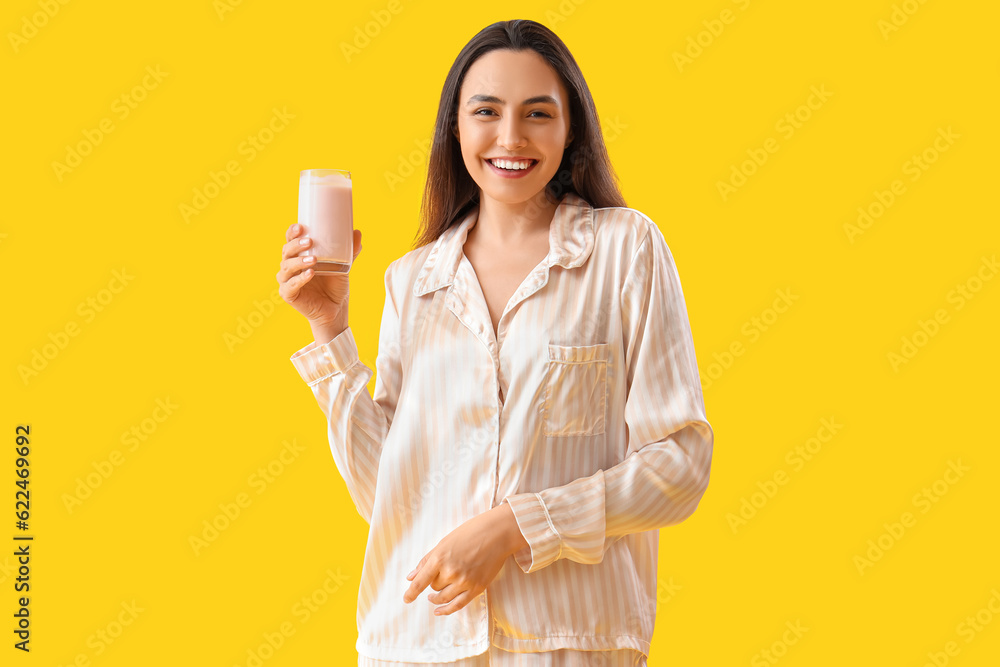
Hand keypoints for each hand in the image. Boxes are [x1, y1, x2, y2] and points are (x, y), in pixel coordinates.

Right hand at [276, 223, 362, 323]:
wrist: (336, 308)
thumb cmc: (335, 284)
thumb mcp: (343, 265)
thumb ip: (350, 251)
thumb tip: (357, 232)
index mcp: (299, 256)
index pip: (290, 240)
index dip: (291, 232)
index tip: (300, 227)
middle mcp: (290, 266)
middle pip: (286, 251)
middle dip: (296, 245)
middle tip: (309, 241)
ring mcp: (287, 281)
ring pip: (286, 267)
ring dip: (299, 261)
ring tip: (313, 259)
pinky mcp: (288, 295)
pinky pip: (290, 285)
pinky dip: (300, 279)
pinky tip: (310, 274)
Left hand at [403, 504, 524, 615]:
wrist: (498, 533)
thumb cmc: (470, 533)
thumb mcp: (444, 542)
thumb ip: (426, 561)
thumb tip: (410, 577)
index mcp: (439, 557)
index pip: (420, 582)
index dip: (411, 593)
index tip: (406, 599)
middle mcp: (451, 572)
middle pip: (433, 586)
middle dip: (434, 581)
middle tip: (441, 572)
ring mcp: (464, 581)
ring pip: (443, 597)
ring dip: (437, 596)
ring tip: (434, 595)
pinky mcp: (477, 588)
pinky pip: (457, 604)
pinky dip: (446, 609)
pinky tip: (439, 610)